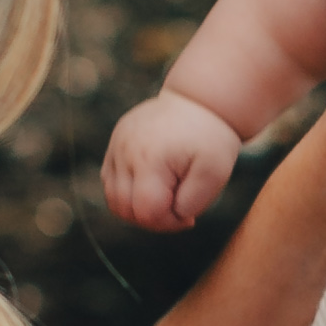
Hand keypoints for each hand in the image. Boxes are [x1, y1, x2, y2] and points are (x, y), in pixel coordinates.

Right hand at [103, 88, 243, 229]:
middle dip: (153, 218)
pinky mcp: (115, 143)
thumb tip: (172, 215)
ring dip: (138, 208)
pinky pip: (110, 181)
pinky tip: (154, 185)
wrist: (200, 101)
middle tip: (178, 209)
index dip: (169, 223)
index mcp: (149, 159)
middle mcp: (125, 152)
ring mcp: (116, 146)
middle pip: (125, 209)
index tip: (190, 216)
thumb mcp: (215, 174)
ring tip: (166, 199)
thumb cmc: (211, 139)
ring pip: (113, 198)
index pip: (147, 212)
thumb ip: (192, 203)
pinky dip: (128, 193)